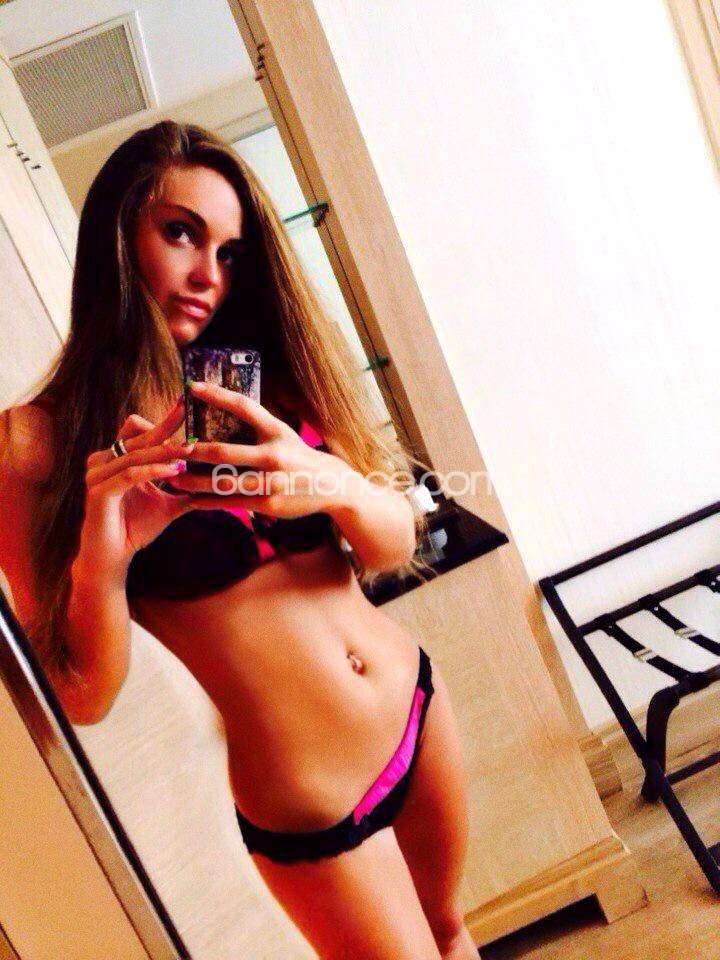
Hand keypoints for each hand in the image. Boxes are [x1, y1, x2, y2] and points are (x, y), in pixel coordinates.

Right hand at [75, 397, 197, 581]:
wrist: (112, 560)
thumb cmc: (136, 529)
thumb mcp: (168, 504)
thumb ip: (186, 488)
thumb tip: (217, 479)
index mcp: (117, 458)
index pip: (141, 430)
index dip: (165, 419)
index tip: (190, 405)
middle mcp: (103, 460)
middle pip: (139, 436)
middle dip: (168, 426)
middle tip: (192, 414)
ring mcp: (97, 474)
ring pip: (136, 455)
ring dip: (165, 451)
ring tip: (191, 448)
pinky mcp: (97, 492)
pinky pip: (129, 475)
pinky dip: (153, 471)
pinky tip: (175, 470)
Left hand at [172, 380, 359, 517]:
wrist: (332, 486)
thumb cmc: (298, 456)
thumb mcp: (283, 434)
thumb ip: (257, 425)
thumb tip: (223, 407)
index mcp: (276, 430)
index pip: (243, 406)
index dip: (217, 394)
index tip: (191, 386)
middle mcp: (273, 454)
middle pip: (223, 452)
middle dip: (192, 451)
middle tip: (169, 448)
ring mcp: (270, 481)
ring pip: (222, 481)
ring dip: (192, 481)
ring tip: (171, 477)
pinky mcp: (269, 503)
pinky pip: (231, 503)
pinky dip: (208, 502)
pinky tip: (190, 500)